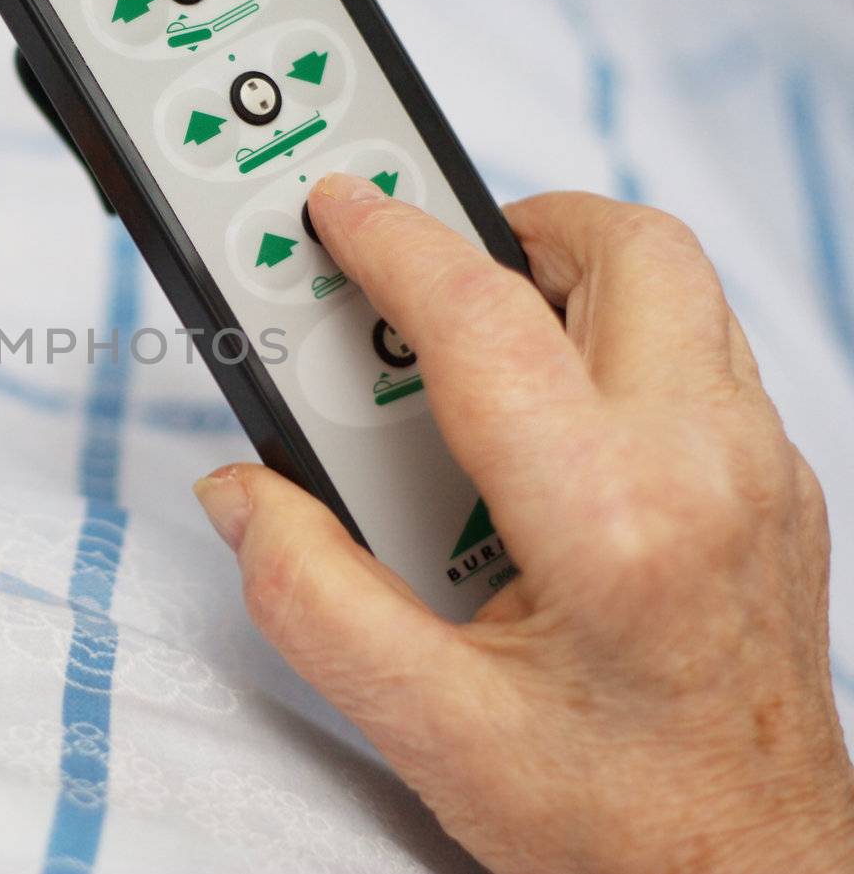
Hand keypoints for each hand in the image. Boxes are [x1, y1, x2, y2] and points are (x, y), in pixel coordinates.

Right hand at [193, 178, 853, 873]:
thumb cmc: (619, 825)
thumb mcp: (423, 726)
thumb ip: (308, 595)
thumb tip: (244, 493)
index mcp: (612, 524)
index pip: (483, 322)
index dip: (392, 243)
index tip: (339, 209)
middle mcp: (708, 472)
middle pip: (627, 250)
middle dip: (509, 225)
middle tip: (421, 273)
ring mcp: (760, 474)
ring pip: (674, 289)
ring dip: (562, 279)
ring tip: (467, 346)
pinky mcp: (776, 490)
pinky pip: (694, 354)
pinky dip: (606, 342)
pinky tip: (540, 423)